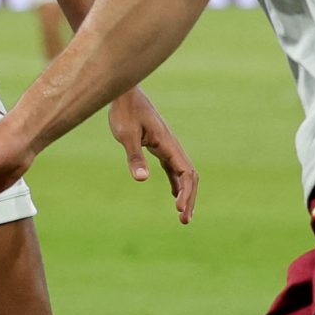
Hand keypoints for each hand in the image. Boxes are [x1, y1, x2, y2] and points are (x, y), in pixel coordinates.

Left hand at [107, 89, 198, 223]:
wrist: (125, 93)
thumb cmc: (124, 112)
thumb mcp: (126, 135)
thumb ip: (134, 157)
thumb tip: (141, 179)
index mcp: (168, 144)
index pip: (186, 173)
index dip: (186, 192)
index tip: (179, 209)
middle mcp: (172, 146)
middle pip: (190, 176)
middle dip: (190, 198)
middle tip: (184, 221)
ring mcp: (167, 146)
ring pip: (183, 173)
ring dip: (185, 193)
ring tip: (182, 214)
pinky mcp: (159, 146)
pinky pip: (173, 168)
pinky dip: (176, 183)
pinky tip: (173, 195)